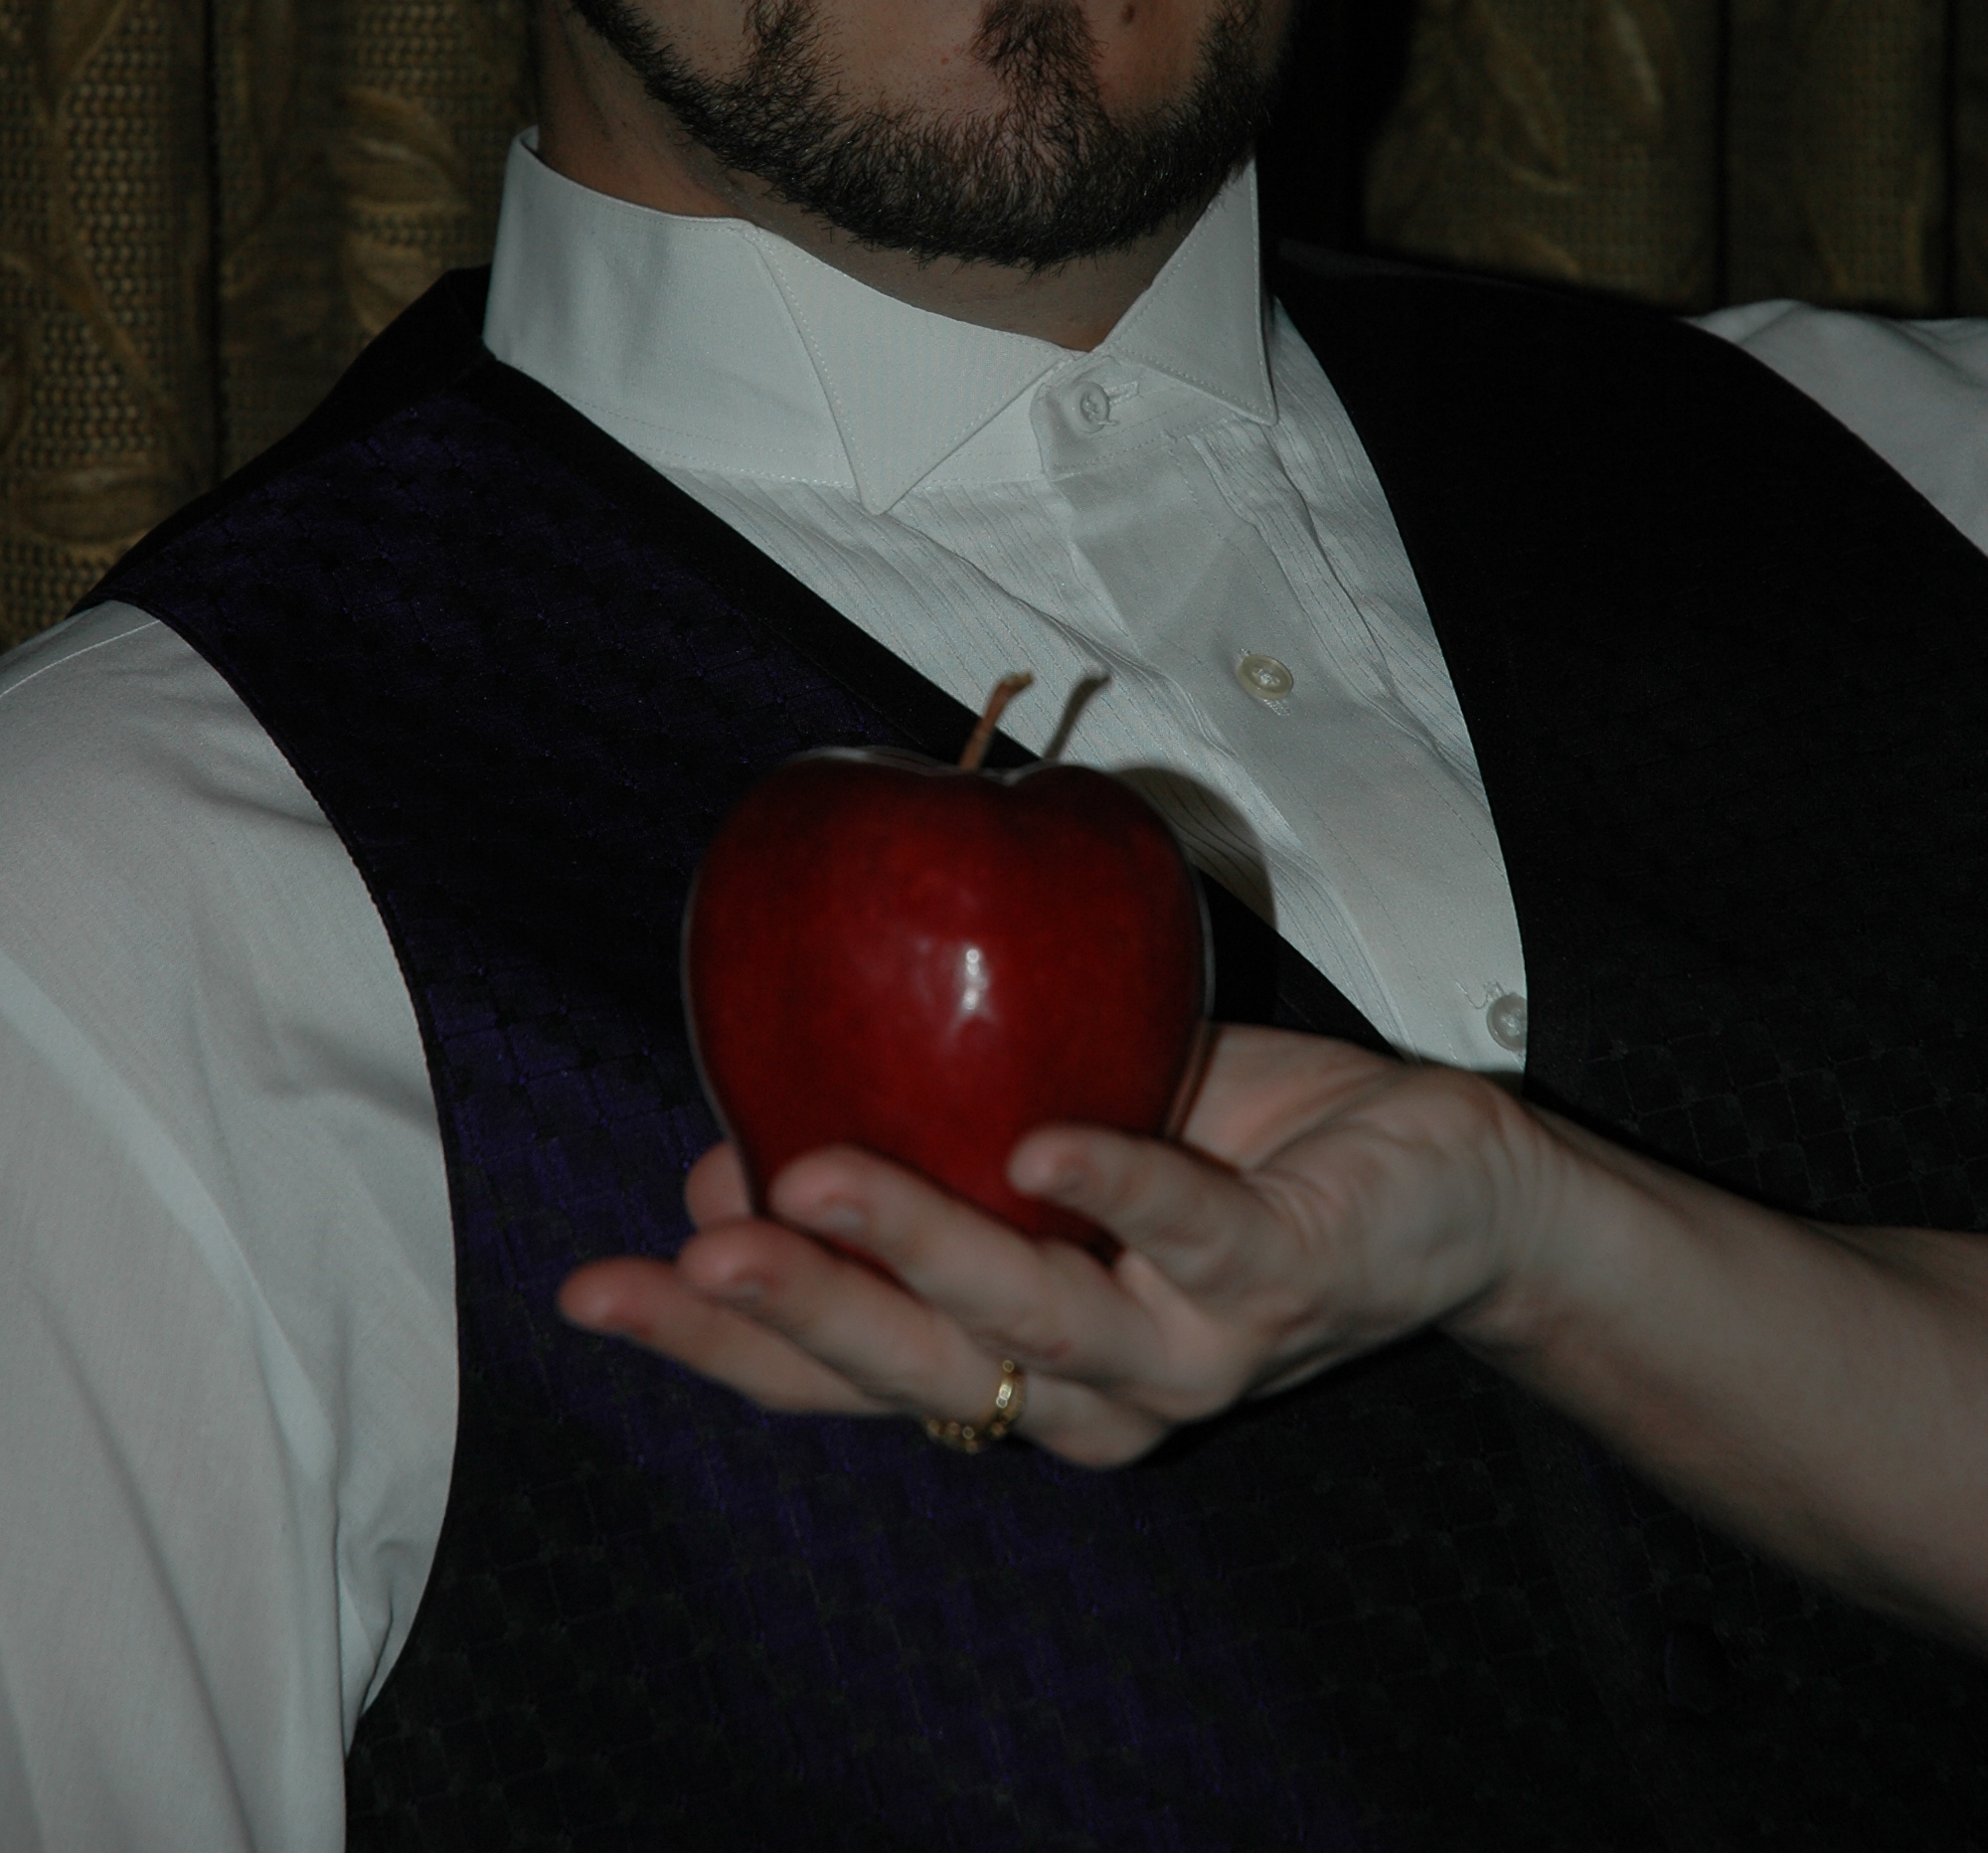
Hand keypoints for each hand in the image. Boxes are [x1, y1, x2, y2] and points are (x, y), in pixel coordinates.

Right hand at [558, 1027, 1558, 1466]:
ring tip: (813, 1178)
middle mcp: (1085, 1393)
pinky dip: (1119, 1190)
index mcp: (1013, 1370)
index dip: (713, 1343)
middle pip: (916, 1367)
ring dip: (918, 1245)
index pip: (837, 1378)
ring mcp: (1184, 1347)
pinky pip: (1191, 1229)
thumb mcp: (1035, 1142)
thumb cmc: (1218, 1151)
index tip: (595, 1290)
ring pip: (1033, 1312)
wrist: (1438, 1187)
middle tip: (688, 1255)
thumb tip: (732, 1149)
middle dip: (794, 1313)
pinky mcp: (1278, 1271)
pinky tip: (1048, 1149)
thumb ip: (908, 1159)